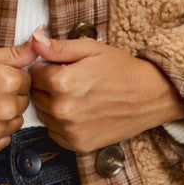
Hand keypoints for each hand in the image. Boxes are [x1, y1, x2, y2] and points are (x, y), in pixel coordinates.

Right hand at [0, 41, 35, 155]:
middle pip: (22, 101)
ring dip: (3, 114)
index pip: (27, 80)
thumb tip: (40, 40)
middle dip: (9, 95)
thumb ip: (14, 52)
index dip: (11, 76)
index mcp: (8, 80)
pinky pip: (3, 140)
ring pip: (15, 121)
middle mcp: (5, 107)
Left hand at [28, 31, 183, 151]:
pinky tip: (81, 112)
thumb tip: (33, 39)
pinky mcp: (78, 145)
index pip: (34, 73)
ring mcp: (70, 130)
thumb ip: (58, 47)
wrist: (150, 96)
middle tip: (72, 81)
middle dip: (47, 86)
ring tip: (78, 96)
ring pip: (43, 114)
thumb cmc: (120, 69)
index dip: (46, 67)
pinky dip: (62, 123)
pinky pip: (54, 132)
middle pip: (36, 95)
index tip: (63, 66)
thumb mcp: (90, 49)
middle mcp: (62, 110)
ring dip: (53, 105)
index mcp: (62, 82)